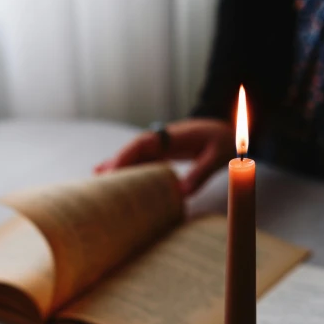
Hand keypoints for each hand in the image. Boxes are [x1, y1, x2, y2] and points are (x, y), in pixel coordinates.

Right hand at [94, 118, 234, 195]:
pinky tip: (110, 178)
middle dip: (115, 165)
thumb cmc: (222, 140)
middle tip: (99, 184)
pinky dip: (126, 170)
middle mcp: (160, 140)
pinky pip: (140, 162)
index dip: (125, 156)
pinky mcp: (161, 154)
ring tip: (97, 184)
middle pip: (131, 151)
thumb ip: (200, 173)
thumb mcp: (216, 156)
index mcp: (171, 136)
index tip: (113, 171)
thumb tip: (181, 194)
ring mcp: (159, 147)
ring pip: (133, 157)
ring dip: (117, 169)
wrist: (225, 129)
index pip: (142, 144)